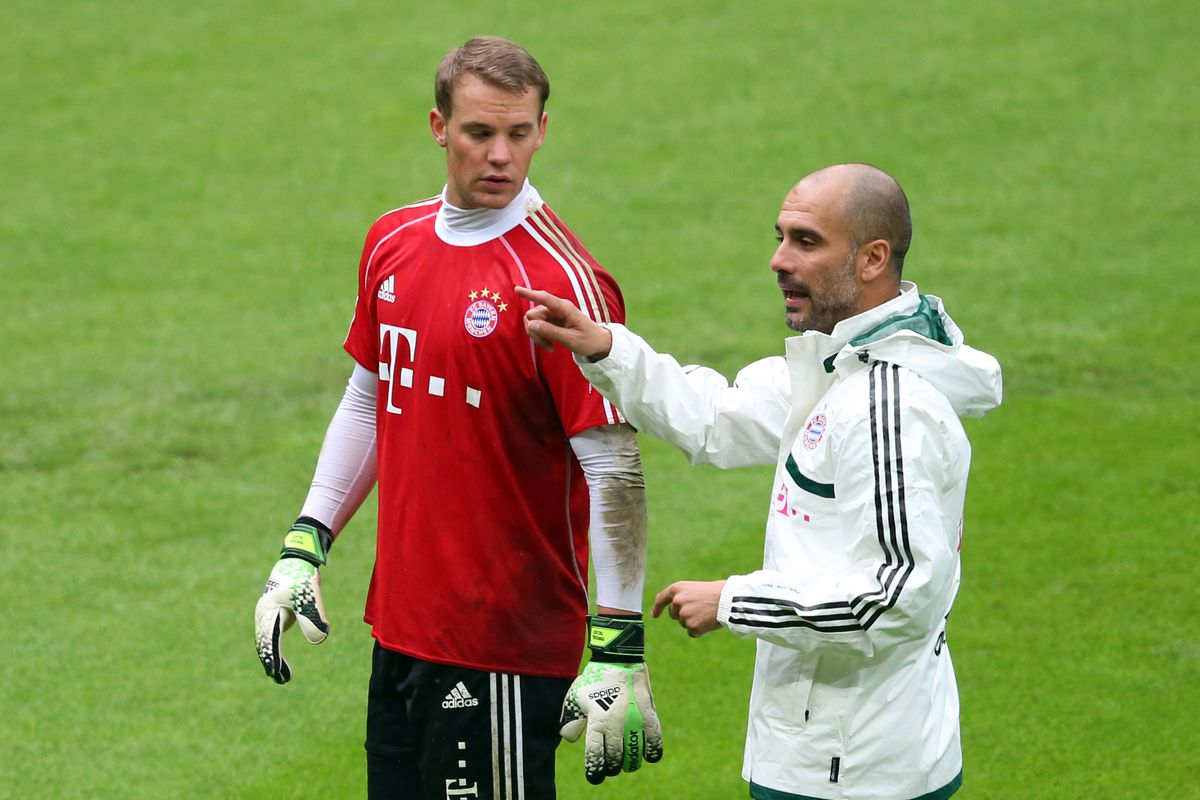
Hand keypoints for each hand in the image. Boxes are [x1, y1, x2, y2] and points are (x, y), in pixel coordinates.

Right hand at [254, 521, 331, 683]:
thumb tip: (319, 641)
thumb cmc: (303, 577)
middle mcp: (264, 614)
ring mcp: (268, 613)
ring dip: (272, 657)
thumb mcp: (310, 598)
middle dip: (271, 661)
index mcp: (268, 610)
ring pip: (267, 641)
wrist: (299, 559)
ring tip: (280, 676)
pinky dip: (274, 649)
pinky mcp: (275, 613)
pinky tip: (279, 661)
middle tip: (280, 680)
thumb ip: (314, 619)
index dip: (273, 657)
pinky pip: (272, 636)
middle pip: (264, 642)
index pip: (270, 639)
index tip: (276, 674)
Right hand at [514, 286, 612, 360]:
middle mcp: (557, 308)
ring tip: (550, 347)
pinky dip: (540, 337)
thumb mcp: (571, 339)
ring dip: (537, 336)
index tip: (516, 289)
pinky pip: (537, 327)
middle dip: (534, 330)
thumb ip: (551, 332)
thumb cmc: (588, 340)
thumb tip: (532, 324)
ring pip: (533, 322)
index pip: (544, 298)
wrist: (597, 344)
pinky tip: (550, 346)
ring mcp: (553, 315)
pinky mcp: (551, 322)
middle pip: (533, 314)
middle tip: (546, 344)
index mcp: (564, 308)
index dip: (529, 294)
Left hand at [559, 615, 662, 783]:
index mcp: (596, 721)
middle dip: (613, 767)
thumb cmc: (594, 679)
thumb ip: (571, 720)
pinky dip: (653, 751)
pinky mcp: (649, 713)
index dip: (595, 770)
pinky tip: (649, 756)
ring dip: (630, 763)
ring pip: (634, 753)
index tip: (595, 776)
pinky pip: (655, 739)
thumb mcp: (575, 697)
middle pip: (616, 758)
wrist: (618, 658)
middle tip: (612, 766)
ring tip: (627, 763)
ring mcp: (634, 719)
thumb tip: (571, 739)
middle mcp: (615, 723)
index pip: (595, 756)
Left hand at [652, 581, 725, 637]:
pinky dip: (699, 630)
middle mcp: (677, 602)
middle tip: (700, 609)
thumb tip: (677, 611)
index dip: (657, 608)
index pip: (661, 599)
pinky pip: (692, 632)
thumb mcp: (694, 588)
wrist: (728, 600)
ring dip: (693, 622)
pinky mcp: (691, 627)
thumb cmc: (715, 591)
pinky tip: (708, 622)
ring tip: (707, 613)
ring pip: (684, 624)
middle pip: (674, 614)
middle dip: (683, 614)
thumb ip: (683, 597)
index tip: (654, 615)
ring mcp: (683, 615)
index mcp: (677, 588)